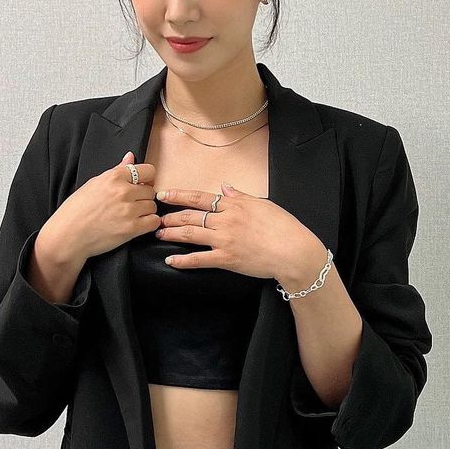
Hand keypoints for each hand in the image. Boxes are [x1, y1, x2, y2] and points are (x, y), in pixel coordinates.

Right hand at [43, 151, 159, 263]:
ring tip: (130, 215)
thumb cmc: (77, 210)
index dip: (146, 179)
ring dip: (145, 211)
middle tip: (130, 204)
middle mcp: (123, 191)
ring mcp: (129, 210)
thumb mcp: (94, 183)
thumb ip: (117, 170)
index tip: (140, 185)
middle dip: (143, 197)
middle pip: (150, 190)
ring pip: (152, 206)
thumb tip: (130, 157)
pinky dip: (148, 224)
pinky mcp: (132, 228)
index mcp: (114, 177)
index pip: (147, 171)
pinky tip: (136, 224)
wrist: (68, 235)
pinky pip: (153, 222)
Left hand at [154, 182, 322, 281]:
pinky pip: (200, 259)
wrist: (293, 250)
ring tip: (159, 233)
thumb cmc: (283, 227)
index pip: (200, 198)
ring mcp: (224, 240)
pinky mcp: (226, 259)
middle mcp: (225, 220)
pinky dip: (183, 260)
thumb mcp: (263, 204)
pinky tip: (171, 260)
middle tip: (157, 217)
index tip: (164, 194)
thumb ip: (241, 196)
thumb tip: (225, 187)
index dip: (179, 195)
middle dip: (171, 215)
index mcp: (233, 205)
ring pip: (191, 234)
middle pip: (191, 215)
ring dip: (172, 233)